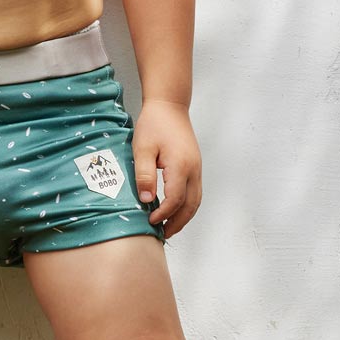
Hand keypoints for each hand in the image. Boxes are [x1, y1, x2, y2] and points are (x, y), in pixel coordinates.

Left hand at [133, 100, 201, 237]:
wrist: (169, 105)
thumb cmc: (154, 124)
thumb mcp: (142, 148)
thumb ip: (144, 175)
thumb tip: (146, 200)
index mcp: (181, 166)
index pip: (175, 200)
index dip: (163, 214)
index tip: (149, 222)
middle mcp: (194, 170)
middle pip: (190, 205)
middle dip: (178, 222)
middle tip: (163, 234)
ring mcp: (197, 168)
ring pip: (196, 200)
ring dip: (184, 216)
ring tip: (169, 226)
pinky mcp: (195, 165)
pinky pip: (195, 191)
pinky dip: (187, 205)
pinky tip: (174, 208)